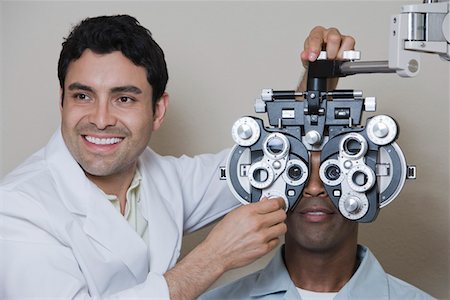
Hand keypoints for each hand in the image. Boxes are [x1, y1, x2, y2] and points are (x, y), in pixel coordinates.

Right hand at [164, 197, 285, 299]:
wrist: (217, 253)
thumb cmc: (222, 235)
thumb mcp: (235, 214)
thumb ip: (252, 208)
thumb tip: (264, 202)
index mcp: (249, 212)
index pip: (275, 203)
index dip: (280, 202)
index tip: (280, 203)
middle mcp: (257, 223)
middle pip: (282, 214)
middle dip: (279, 214)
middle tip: (275, 215)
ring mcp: (261, 237)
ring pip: (282, 227)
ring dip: (278, 226)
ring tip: (271, 227)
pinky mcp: (263, 249)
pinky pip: (277, 240)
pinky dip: (273, 239)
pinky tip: (265, 237)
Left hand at [298, 26, 354, 90]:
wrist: (321, 67)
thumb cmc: (315, 58)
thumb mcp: (307, 59)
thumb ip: (305, 57)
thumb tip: (305, 55)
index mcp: (317, 33)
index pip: (316, 36)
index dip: (314, 47)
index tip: (313, 58)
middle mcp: (329, 33)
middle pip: (333, 37)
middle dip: (330, 51)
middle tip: (327, 60)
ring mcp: (340, 38)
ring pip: (346, 40)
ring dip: (340, 54)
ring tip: (335, 61)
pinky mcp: (349, 44)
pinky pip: (352, 47)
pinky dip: (347, 55)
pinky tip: (341, 61)